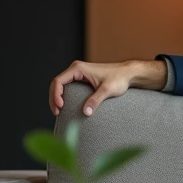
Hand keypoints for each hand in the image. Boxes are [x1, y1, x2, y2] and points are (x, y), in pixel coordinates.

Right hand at [49, 59, 167, 116]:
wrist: (128, 74)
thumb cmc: (119, 79)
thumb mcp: (107, 90)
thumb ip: (96, 100)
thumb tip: (86, 113)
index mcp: (78, 69)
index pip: (58, 81)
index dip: (56, 95)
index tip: (61, 107)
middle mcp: (76, 69)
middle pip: (57, 84)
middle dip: (54, 98)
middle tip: (57, 113)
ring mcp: (79, 73)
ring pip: (61, 85)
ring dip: (58, 98)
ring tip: (59, 111)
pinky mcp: (83, 78)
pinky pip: (68, 87)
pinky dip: (65, 96)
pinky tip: (66, 106)